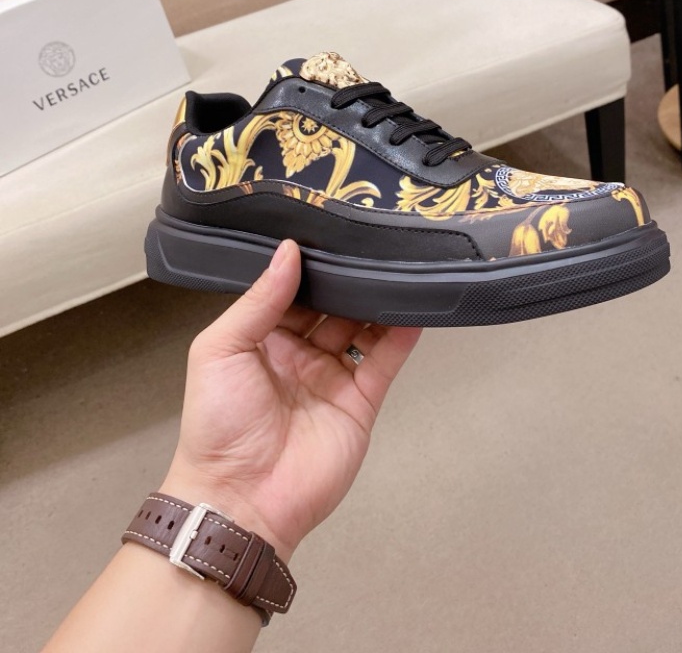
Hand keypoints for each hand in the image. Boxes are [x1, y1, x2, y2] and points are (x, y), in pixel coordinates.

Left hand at [160, 240, 421, 561]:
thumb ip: (258, 300)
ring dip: (377, 302)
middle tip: (369, 246)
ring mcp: (330, 378)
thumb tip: (288, 252)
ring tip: (395, 270)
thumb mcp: (220, 349)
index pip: (291, 292)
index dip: (308, 267)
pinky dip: (400, 337)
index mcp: (260, 339)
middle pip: (331, 307)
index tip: (328, 235)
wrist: (240, 499)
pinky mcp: (359, 402)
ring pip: (361, 329)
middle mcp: (298, 354)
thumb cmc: (216, 425)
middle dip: (347, 280)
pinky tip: (412, 310)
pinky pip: (383, 362)